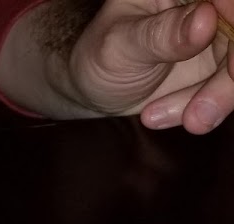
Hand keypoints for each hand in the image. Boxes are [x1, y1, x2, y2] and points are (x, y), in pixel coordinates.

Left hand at [70, 0, 232, 132]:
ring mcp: (220, 34)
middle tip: (196, 117)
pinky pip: (231, 88)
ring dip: (215, 100)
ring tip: (168, 119)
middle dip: (226, 82)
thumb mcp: (121, 45)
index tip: (231, 70)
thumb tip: (206, 19)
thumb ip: (161, 34)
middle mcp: (209, 6)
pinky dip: (206, 108)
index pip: (228, 1)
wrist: (96, 87)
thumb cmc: (101, 55)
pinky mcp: (224, 65)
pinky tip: (161, 115)